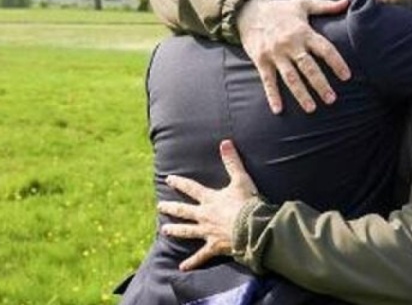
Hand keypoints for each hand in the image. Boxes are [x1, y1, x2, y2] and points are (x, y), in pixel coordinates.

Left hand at [159, 140, 258, 270]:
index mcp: (210, 199)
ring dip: (176, 231)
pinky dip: (192, 262)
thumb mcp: (241, 179)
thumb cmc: (247, 203)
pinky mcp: (214, 246)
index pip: (192, 188)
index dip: (180, 183)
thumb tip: (225, 142)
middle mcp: (205, 215)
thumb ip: (232, 161)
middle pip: (184, 211)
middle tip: (160, 207)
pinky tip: (182, 268)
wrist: (252, 227)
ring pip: (188, 231)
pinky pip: (201, 256)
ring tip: (165, 231)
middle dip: (171, 208)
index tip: (169, 179)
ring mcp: (207, 232)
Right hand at [237, 0, 350, 113]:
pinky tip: (278, 110)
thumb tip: (348, 2)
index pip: (324, 49)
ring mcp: (275, 54)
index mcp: (303, 32)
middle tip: (331, 100)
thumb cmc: (280, 9)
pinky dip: (272, 96)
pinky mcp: (261, 61)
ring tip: (312, 108)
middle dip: (320, 84)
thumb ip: (326, 6)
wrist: (248, 10)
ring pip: (290, 77)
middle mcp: (290, 44)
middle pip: (308, 67)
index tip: (347, 76)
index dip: (336, 62)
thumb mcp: (303, 3)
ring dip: (301, 94)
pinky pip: (267, 81)